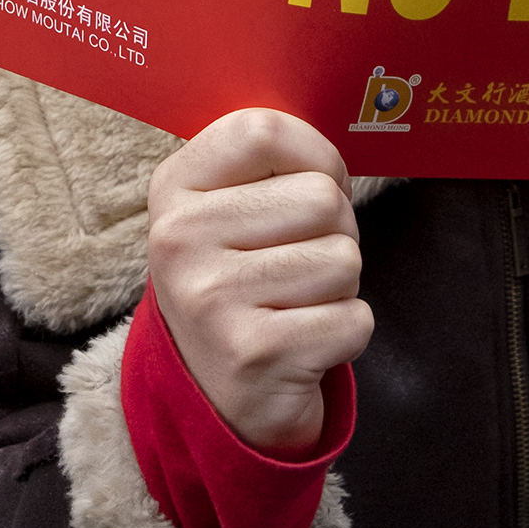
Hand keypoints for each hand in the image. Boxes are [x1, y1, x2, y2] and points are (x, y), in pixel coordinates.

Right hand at [146, 108, 371, 454]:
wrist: (214, 397)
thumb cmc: (243, 283)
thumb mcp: (227, 213)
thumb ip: (267, 165)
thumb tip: (333, 137)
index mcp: (174, 189)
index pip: (262, 130)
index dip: (315, 154)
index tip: (315, 183)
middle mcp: (179, 240)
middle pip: (322, 198)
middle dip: (335, 235)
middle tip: (299, 268)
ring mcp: (211, 299)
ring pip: (344, 260)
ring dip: (340, 289)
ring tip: (297, 306)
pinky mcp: (254, 355)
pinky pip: (354, 319)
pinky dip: (346, 334)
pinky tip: (304, 346)